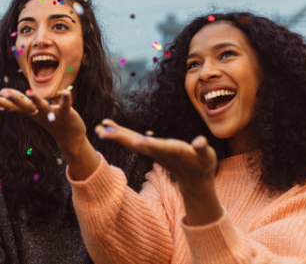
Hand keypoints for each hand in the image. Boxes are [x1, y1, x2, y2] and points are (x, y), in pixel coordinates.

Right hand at [0, 87, 86, 157]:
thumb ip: (20, 102)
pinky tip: (66, 92)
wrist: (70, 137)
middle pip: (24, 105)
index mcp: (30, 111)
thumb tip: (4, 93)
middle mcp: (38, 113)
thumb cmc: (50, 120)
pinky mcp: (65, 114)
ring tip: (29, 91)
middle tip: (1, 93)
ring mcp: (51, 114)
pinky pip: (65, 106)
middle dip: (14, 99)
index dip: (0, 102)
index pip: (13, 106)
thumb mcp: (32, 111)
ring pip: (42, 106)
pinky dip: (66, 99)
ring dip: (36, 100)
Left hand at [94, 119, 216, 188]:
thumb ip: (202, 148)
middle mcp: (157, 151)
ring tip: (99, 127)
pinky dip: (120, 132)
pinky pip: (131, 139)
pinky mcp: (149, 148)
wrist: (194, 179)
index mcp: (171, 151)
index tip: (136, 142)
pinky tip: (108, 126)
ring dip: (114, 134)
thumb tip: (200, 142)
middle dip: (119, 138)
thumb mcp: (206, 157)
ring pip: (130, 141)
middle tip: (101, 132)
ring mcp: (152, 150)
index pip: (157, 147)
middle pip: (136, 144)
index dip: (147, 144)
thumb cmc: (202, 165)